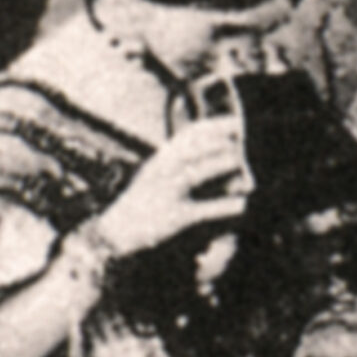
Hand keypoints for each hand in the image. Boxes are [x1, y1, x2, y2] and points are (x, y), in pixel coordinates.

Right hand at [90, 121, 251, 257]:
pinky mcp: (173, 219)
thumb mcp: (155, 175)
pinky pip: (201, 211)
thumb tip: (211, 150)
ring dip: (217, 166)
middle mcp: (160, 174)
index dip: (212, 127)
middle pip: (189, 150)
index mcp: (159, 161)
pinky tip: (241, 205)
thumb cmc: (141, 203)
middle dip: (217, 141)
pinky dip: (222, 207)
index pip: (186, 137)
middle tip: (242, 138)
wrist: (114, 234)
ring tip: (238, 162)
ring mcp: (165, 195)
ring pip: (192, 175)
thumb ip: (177, 162)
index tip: (235, 122)